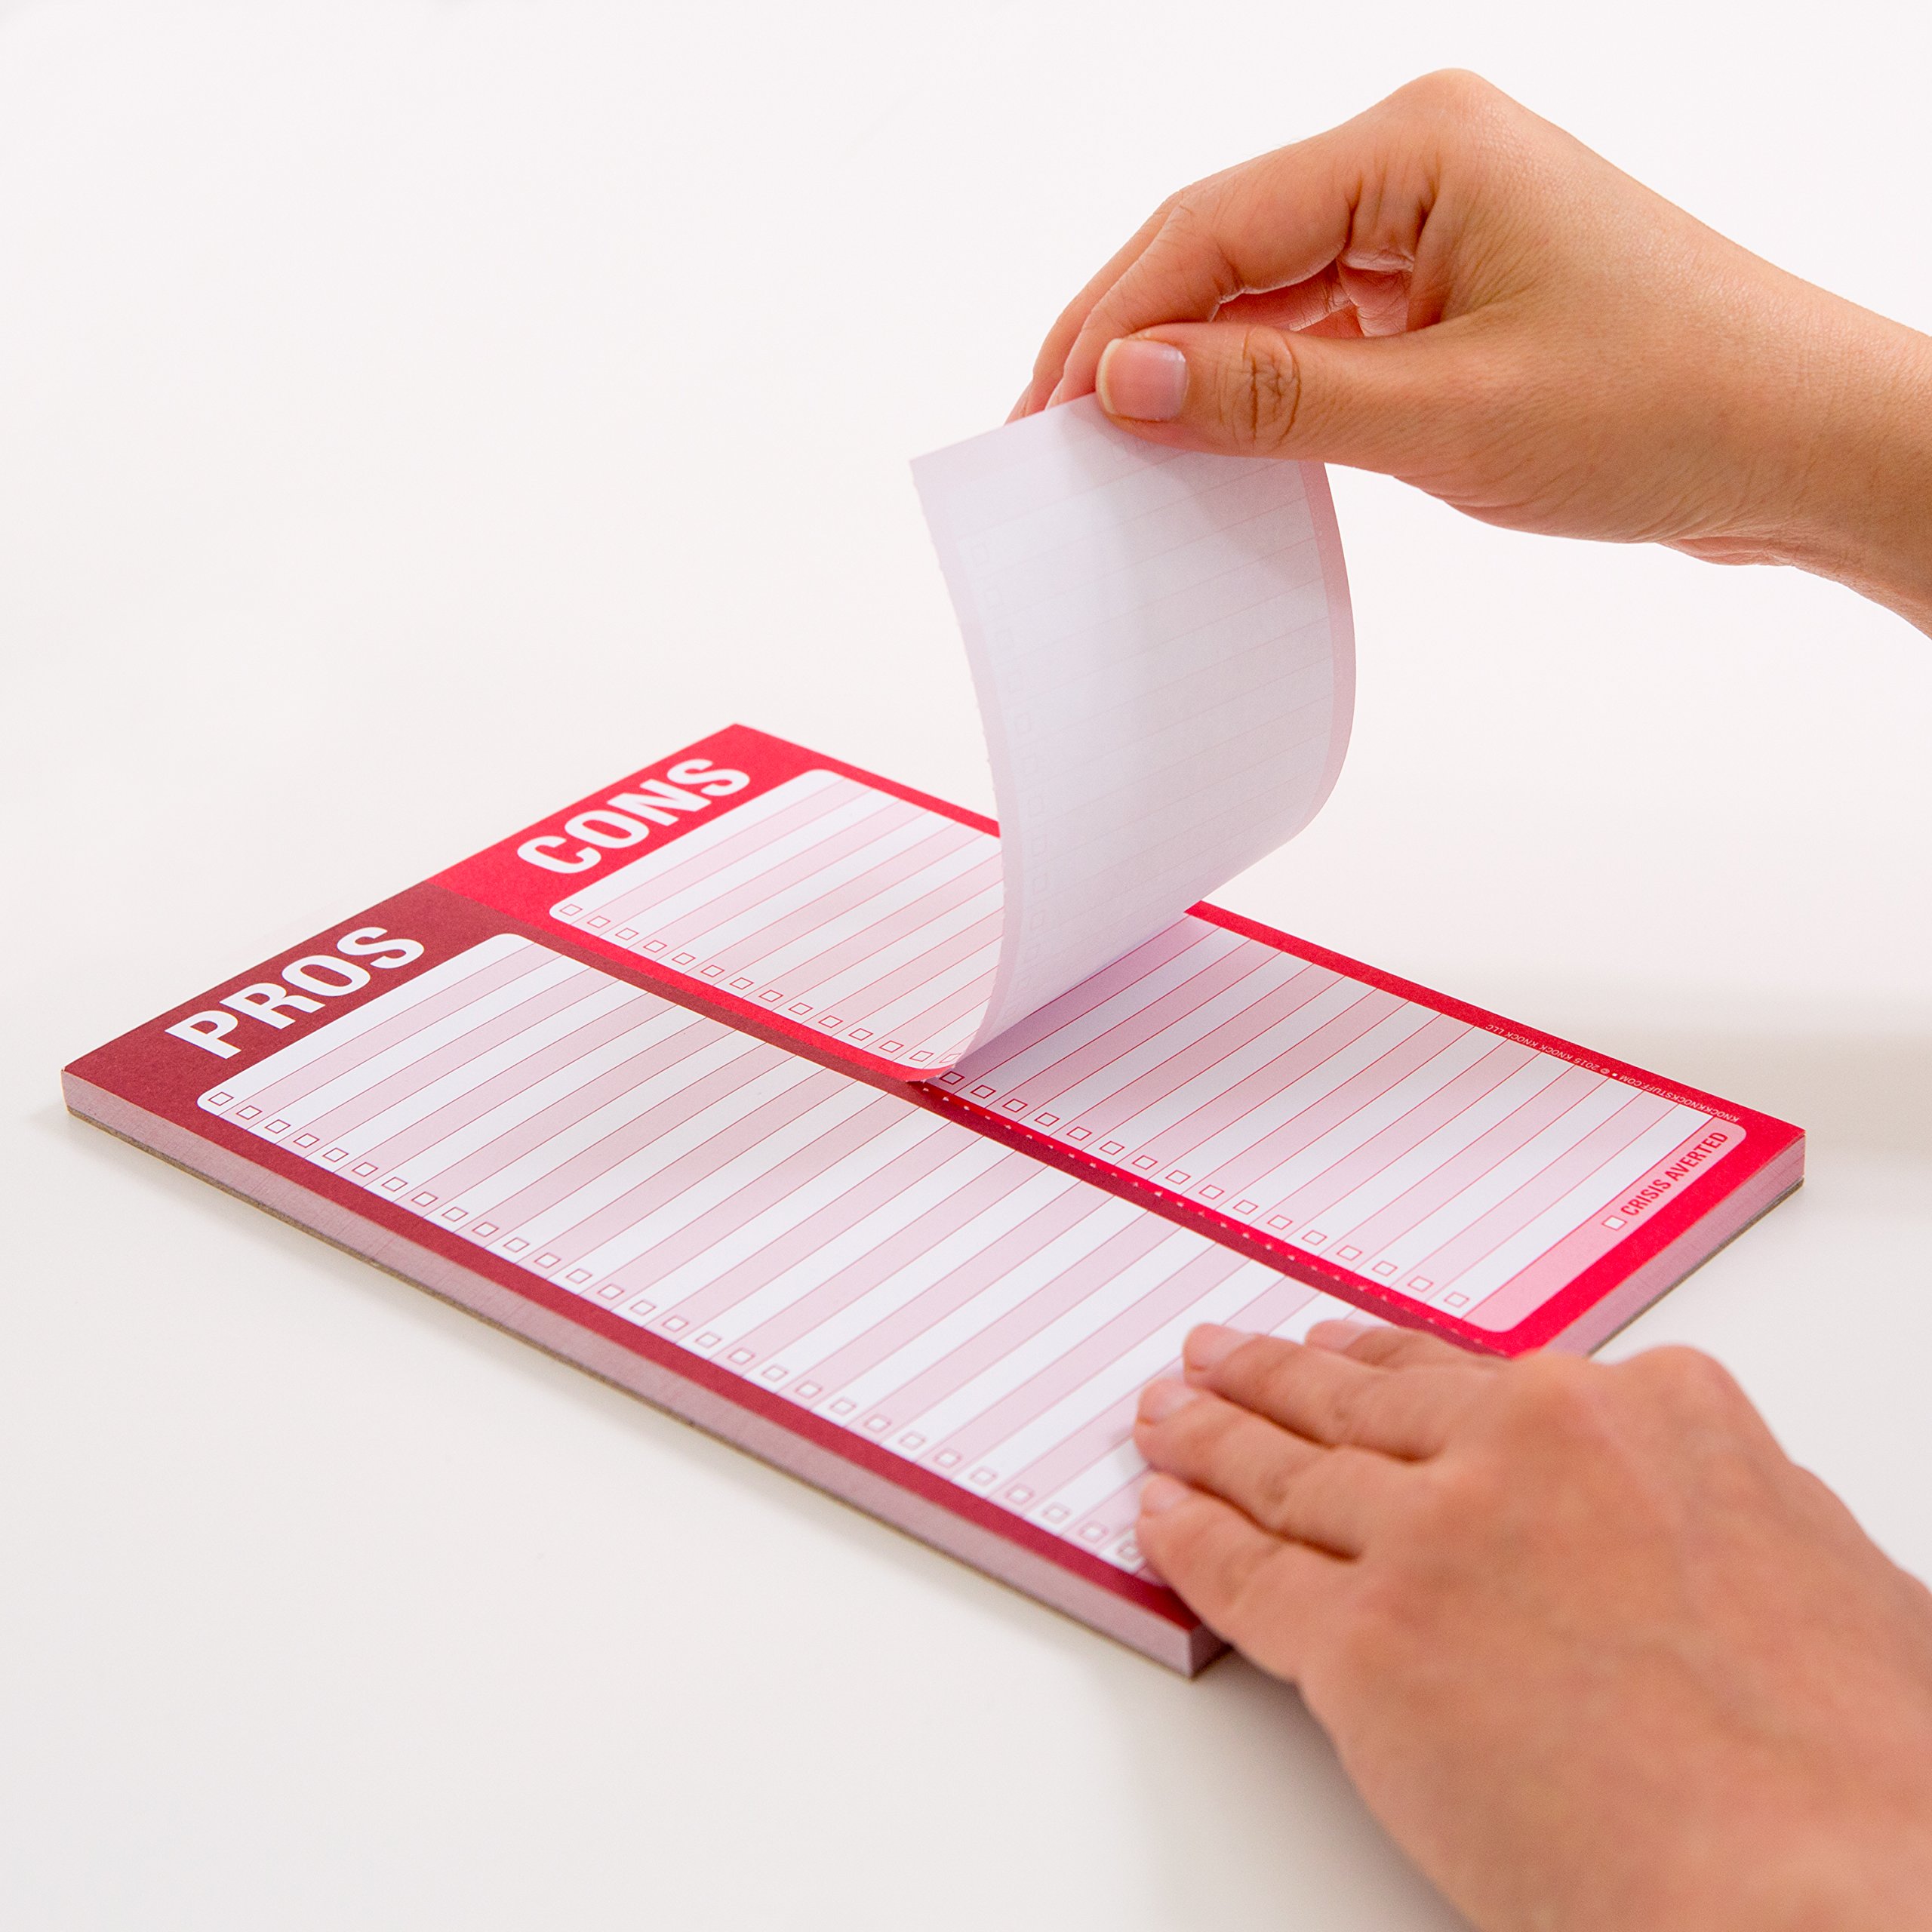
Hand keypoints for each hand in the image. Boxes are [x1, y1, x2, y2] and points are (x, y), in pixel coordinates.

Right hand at [1018, 72, 1931, 633]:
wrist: (1800, 443)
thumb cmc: (1666, 404)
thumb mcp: (1447, 415)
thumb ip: (1274, 395)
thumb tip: (1128, 381)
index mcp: (1421, 146)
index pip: (1215, 224)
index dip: (1115, 319)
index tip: (1051, 412)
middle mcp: (1422, 163)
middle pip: (1225, 241)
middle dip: (1136, 335)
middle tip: (1056, 433)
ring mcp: (1438, 224)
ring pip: (1267, 287)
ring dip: (1195, 362)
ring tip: (1120, 445)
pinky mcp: (1452, 288)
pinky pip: (1321, 326)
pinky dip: (1264, 383)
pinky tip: (1218, 439)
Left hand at [1134, 1323, 1931, 1931]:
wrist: (1834, 1886)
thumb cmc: (1860, 1767)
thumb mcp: (1822, 1574)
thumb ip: (1720, 1516)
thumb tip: (1684, 1533)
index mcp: (1649, 1415)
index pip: (1475, 1377)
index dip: (1382, 1362)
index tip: (1335, 1349)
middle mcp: (1530, 1449)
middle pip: (1363, 1404)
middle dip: (1275, 1378)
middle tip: (1214, 1359)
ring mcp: (1439, 1540)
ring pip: (1293, 1473)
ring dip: (1212, 1441)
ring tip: (1165, 1421)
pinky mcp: (1370, 1646)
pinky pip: (1252, 1579)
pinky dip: (1194, 1541)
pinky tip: (1163, 1516)